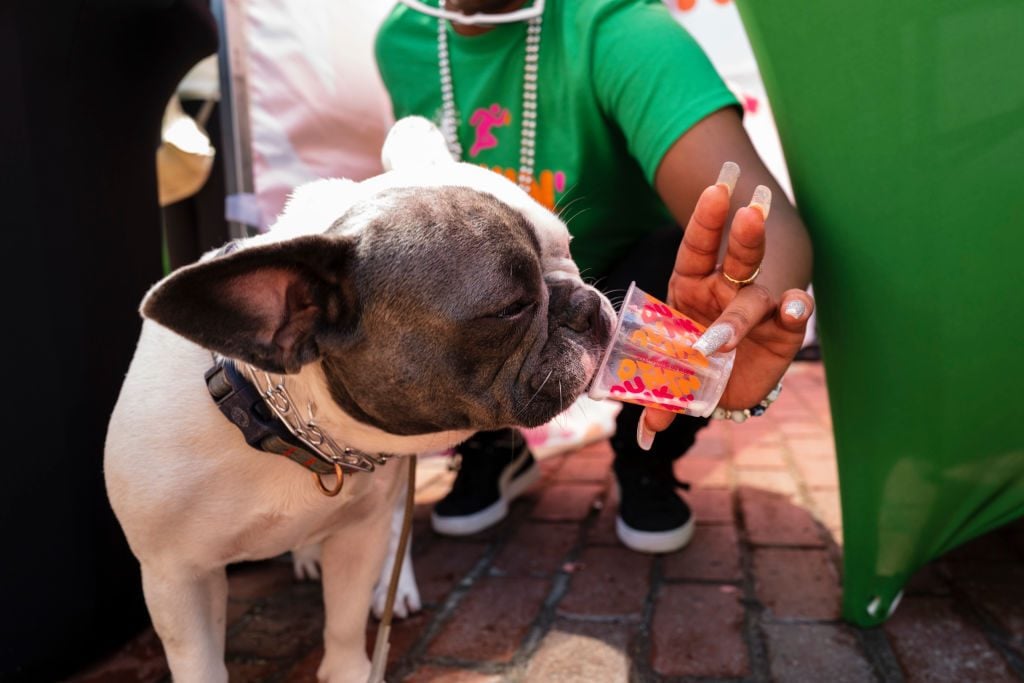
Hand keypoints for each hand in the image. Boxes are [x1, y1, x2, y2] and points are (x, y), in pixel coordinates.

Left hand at [642, 162, 813, 438]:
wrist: (727, 381)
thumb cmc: (692, 363)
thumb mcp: (672, 378)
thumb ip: (661, 398)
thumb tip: (645, 432)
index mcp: (693, 286)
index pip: (697, 247)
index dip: (705, 222)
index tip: (716, 193)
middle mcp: (727, 289)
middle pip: (735, 255)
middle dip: (741, 234)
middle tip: (747, 212)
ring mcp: (757, 307)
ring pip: (760, 284)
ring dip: (765, 265)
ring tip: (766, 252)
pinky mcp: (783, 330)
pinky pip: (792, 316)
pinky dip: (796, 311)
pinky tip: (797, 307)